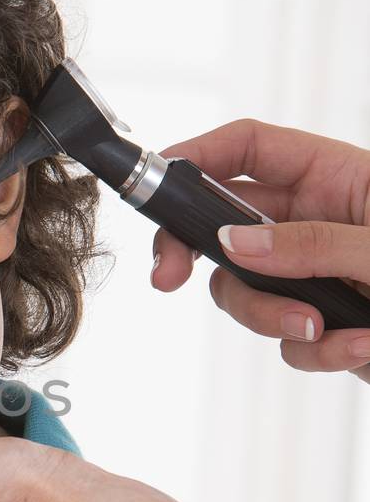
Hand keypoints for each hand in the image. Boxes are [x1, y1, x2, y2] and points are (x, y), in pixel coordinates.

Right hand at [150, 118, 369, 382]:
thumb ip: (312, 243)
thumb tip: (236, 242)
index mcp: (336, 175)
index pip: (247, 149)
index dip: (196, 155)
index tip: (153, 184)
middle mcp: (320, 221)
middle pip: (227, 227)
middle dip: (199, 257)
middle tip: (172, 280)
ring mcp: (322, 275)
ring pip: (250, 293)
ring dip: (275, 319)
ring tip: (331, 332)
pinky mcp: (335, 325)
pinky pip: (294, 341)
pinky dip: (323, 353)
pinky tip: (366, 348)